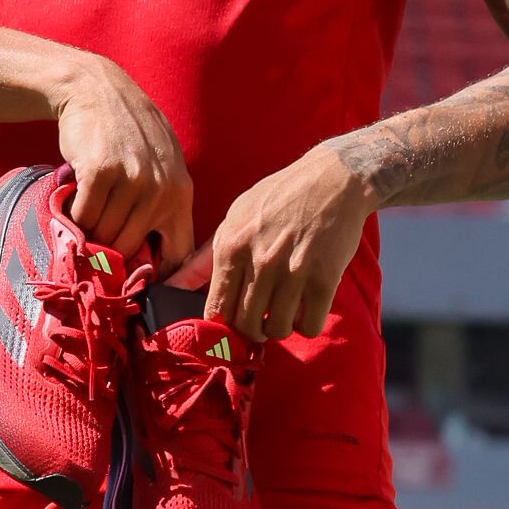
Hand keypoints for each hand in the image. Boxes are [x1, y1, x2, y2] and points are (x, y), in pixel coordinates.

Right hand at [54, 55, 193, 268]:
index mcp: (181, 194)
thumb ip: (164, 206)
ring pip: (104, 234)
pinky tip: (78, 196)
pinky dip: (75, 214)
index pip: (180, 254)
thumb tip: (158, 262)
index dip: (160, 278)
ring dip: (90, 228)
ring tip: (90, 206)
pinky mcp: (101, 173)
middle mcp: (161, 190)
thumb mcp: (162, 167)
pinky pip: (84, 216)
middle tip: (97, 231)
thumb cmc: (129, 133)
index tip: (140, 285)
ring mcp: (132, 181)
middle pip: (129, 248)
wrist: (98, 91)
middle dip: (110, 246)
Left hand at [168, 143, 374, 339]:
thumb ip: (206, 256)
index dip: (225, 322)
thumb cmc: (280, 197)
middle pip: (245, 325)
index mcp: (231, 246)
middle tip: (262, 316)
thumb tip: (174, 285)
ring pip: (276, 330)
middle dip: (253, 329)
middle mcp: (259, 261)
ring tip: (285, 308)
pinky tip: (306, 306)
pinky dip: (306, 324)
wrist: (334, 179)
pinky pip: (308, 326)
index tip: (236, 317)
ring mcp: (292, 272)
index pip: (217, 310)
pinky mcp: (324, 280)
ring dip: (280, 326)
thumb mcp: (236, 216)